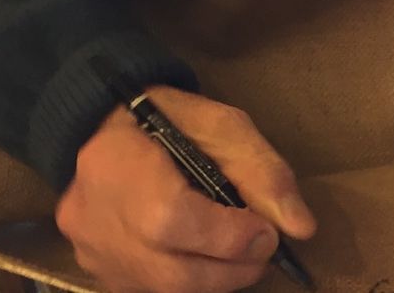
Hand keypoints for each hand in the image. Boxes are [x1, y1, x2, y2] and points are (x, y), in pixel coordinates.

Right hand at [56, 86, 316, 292]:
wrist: (101, 126)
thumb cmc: (169, 119)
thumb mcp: (222, 125)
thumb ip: (262, 172)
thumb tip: (301, 227)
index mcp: (118, 166)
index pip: (173, 220)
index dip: (230, 237)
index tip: (268, 232)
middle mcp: (93, 219)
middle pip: (172, 273)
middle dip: (234, 269)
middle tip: (264, 249)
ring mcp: (92, 252)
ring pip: (163, 291)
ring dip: (216, 280)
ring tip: (240, 254)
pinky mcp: (98, 271)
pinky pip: (151, 292)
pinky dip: (189, 282)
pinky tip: (206, 258)